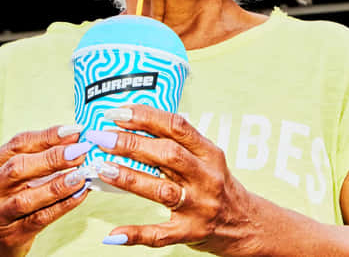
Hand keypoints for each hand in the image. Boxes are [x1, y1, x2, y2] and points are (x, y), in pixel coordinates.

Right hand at [0, 125, 92, 256]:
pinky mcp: (11, 236)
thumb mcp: (5, 178)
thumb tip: (72, 141)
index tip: (74, 131)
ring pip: (27, 198)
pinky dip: (63, 205)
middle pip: (18, 168)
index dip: (47, 136)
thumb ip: (32, 160)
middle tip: (80, 150)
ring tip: (82, 174)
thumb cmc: (2, 203)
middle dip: (52, 157)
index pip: (16, 145)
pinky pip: (40, 219)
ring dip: (58, 184)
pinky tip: (80, 194)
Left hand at [90, 105, 262, 254]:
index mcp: (209, 153)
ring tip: (103, 169)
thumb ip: (178, 144)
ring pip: (162, 190)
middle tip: (101, 137)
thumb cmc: (218, 185)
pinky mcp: (191, 232)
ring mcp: (199, 206)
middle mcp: (206, 177)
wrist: (246, 224)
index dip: (145, 116)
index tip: (116, 113)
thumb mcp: (207, 159)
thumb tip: (135, 124)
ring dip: (130, 178)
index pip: (176, 126)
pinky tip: (113, 233)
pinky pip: (160, 235)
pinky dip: (136, 234)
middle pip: (167, 155)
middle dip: (131, 144)